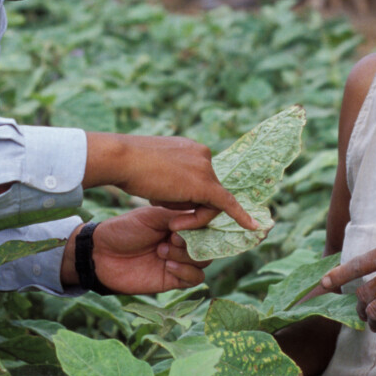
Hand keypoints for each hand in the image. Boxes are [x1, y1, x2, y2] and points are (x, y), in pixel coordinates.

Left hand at [79, 207, 213, 294]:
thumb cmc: (124, 230)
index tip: (180, 226)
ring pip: (203, 262)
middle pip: (208, 244)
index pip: (204, 225)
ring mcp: (179, 261)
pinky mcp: (172, 279)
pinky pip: (195, 278)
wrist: (102, 254)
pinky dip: (187, 272)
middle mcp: (182, 242)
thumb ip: (178, 218)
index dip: (200, 226)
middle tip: (172, 239)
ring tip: (163, 251)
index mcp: (179, 224)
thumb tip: (200, 222)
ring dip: (188, 257)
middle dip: (193, 242)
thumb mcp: (151, 217)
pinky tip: (168, 265)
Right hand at [84, 133, 258, 231]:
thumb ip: (171, 180)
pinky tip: (254, 227)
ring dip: (191, 216)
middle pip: (207, 191)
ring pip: (209, 202)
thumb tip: (176, 195)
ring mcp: (205, 168)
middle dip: (188, 208)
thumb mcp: (155, 171)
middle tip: (170, 218)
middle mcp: (204, 155)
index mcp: (192, 149)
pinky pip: (226, 204)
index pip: (200, 178)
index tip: (178, 203)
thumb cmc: (129, 166)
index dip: (189, 196)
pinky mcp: (205, 184)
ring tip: (168, 217)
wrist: (122, 158)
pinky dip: (241, 216)